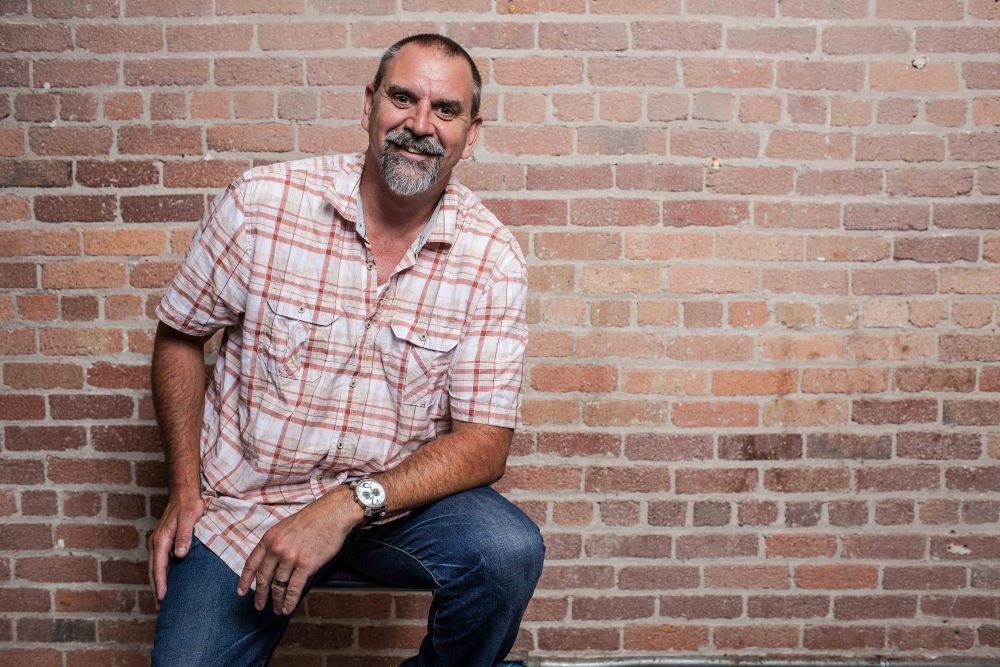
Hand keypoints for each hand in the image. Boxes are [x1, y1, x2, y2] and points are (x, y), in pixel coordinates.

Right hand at [147, 489, 204, 607]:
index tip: (162, 598)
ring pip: (154, 567)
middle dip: (156, 589)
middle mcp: (156, 542)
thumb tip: (180, 555)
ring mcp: (157, 542)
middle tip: (160, 608)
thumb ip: (185, 536)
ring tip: (161, 601)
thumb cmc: (189, 504)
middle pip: (153, 570)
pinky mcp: (162, 541)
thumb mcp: (190, 517)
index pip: (159, 566)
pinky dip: (160, 574)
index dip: (160, 583)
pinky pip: (159, 561)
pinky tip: (166, 582)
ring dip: (157, 583)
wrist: (184, 492)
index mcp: (161, 539)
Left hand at [237, 489, 362, 614]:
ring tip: (277, 609)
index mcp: (269, 538)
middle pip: (263, 578)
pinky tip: (288, 608)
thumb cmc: (313, 518)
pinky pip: (294, 588)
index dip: (245, 580)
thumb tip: (273, 564)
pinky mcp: (305, 565)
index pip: (252, 563)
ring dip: (277, 600)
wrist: (333, 513)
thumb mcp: (285, 527)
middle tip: (258, 606)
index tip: (241, 592)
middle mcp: (276, 549)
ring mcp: (290, 558)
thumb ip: (276, 544)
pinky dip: (290, 601)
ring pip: (278, 585)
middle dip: (260, 595)